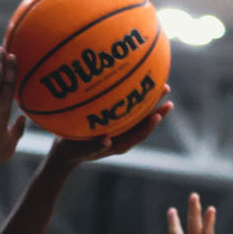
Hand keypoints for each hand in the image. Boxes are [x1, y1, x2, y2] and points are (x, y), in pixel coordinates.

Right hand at [47, 93, 172, 167]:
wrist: (66, 151)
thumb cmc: (72, 149)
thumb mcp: (80, 149)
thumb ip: (93, 146)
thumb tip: (106, 141)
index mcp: (119, 145)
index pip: (138, 134)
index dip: (148, 125)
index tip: (158, 115)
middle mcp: (124, 136)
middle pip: (144, 121)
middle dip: (156, 106)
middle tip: (166, 88)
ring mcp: (120, 129)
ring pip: (139, 113)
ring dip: (150, 99)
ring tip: (162, 84)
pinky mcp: (115, 122)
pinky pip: (128, 108)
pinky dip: (135, 96)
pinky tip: (138, 82)